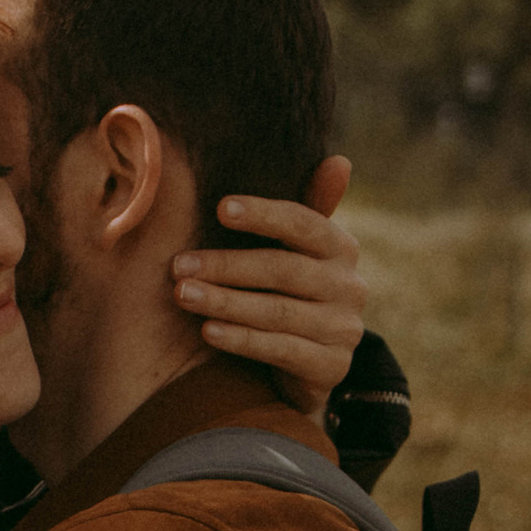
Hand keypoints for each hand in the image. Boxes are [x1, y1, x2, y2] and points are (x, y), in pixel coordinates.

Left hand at [173, 152, 365, 417]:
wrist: (306, 368)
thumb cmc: (288, 296)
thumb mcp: (295, 254)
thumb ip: (304, 210)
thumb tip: (339, 161)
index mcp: (341, 248)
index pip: (304, 223)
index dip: (264, 215)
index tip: (219, 209)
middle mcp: (351, 286)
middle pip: (283, 269)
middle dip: (227, 265)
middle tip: (180, 265)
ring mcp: (344, 329)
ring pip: (278, 311)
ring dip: (225, 302)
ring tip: (182, 294)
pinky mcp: (332, 367)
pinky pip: (281, 349)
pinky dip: (242, 339)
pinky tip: (208, 331)